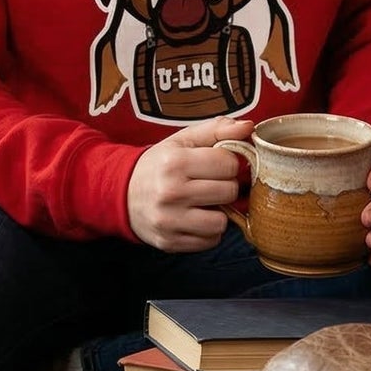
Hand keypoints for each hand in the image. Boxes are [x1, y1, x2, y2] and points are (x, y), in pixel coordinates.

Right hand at [127, 115, 252, 251]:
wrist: (122, 193)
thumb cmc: (160, 164)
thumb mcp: (183, 140)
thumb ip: (217, 129)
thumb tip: (248, 127)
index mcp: (175, 162)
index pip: (229, 164)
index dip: (228, 162)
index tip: (218, 164)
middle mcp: (171, 193)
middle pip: (228, 192)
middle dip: (225, 186)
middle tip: (212, 183)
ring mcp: (169, 221)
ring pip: (221, 222)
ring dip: (219, 212)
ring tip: (206, 202)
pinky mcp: (169, 243)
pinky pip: (209, 241)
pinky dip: (208, 231)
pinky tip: (196, 218)